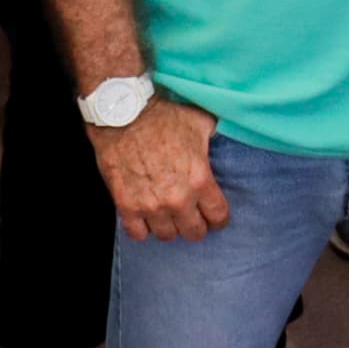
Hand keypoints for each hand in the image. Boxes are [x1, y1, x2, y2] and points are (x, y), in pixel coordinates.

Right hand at [92, 95, 227, 241]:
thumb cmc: (162, 115)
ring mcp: (150, 205)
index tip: (215, 216)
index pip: (218, 217)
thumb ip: (215, 140)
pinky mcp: (126, 205)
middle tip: (192, 217)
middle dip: (196, 226)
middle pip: (194, 232)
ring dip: (169, 227)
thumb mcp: (200, 123)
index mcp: (200, 180)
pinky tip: (145, 218)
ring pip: (167, 236)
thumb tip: (225, 143)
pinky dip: (142, 229)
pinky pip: (138, 233)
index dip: (219, 219)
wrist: (124, 111)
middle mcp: (177, 199)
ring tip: (168, 217)